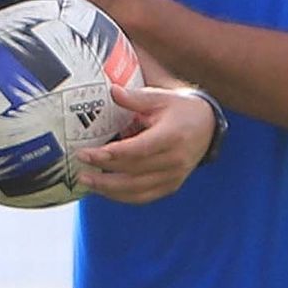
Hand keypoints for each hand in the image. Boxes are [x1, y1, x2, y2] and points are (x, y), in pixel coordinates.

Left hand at [75, 85, 214, 204]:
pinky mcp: (171, 186)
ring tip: (86, 181)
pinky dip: (122, 196)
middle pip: (134, 171)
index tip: (87, 153)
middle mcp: (175, 160)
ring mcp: (174, 176)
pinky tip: (104, 190)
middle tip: (80, 167)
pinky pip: (144, 197)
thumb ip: (135, 98)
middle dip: (103, 172)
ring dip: (109, 189)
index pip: (138, 150)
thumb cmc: (179, 109)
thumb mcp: (160, 98)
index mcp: (172, 136)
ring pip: (137, 190)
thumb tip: (112, 91)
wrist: (207, 126)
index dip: (111, 154)